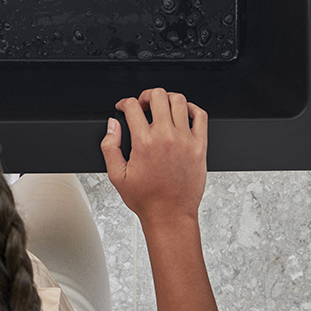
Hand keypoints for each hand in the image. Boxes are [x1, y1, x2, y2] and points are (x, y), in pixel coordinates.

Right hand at [100, 87, 206, 224]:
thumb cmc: (146, 199)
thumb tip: (112, 125)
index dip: (124, 103)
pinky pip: (201, 116)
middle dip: (146, 96)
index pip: (133, 106)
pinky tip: (184, 114)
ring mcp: (186, 140)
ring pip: (179, 101)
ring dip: (167, 99)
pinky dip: (192, 108)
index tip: (123, 107)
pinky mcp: (200, 146)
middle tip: (142, 105)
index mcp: (144, 142)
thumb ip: (110, 146)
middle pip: (158, 96)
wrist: (170, 215)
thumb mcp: (117, 175)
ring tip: (161, 108)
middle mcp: (166, 137)